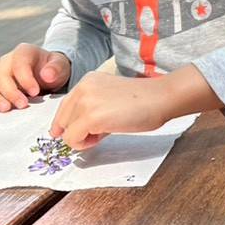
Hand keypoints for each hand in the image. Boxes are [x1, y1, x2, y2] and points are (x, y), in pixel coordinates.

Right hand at [0, 44, 70, 112]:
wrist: (47, 76)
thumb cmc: (53, 70)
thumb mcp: (61, 66)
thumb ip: (56, 68)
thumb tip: (47, 75)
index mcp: (23, 52)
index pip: (19, 63)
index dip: (25, 79)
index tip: (35, 92)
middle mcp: (6, 62)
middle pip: (0, 76)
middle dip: (10, 92)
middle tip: (23, 105)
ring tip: (7, 109)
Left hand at [49, 72, 176, 149]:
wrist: (161, 98)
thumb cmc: (144, 100)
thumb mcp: (110, 97)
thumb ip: (91, 107)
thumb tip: (74, 131)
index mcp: (87, 80)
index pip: (65, 106)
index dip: (67, 123)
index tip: (72, 133)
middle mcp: (82, 88)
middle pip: (62, 120)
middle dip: (77, 131)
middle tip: (100, 132)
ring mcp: (85, 102)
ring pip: (66, 132)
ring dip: (82, 138)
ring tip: (104, 132)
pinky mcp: (90, 118)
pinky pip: (72, 140)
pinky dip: (84, 144)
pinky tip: (102, 137)